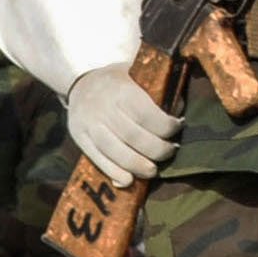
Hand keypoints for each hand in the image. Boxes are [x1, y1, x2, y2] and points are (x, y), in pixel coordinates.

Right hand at [65, 64, 181, 183]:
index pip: (147, 115)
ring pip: (115, 151)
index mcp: (121, 89)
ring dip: (138, 166)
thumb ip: (158, 91)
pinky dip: (114, 173)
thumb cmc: (119, 83)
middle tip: (170, 150)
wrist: (82, 82)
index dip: (167, 127)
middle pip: (133, 137)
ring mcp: (89, 123)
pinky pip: (97, 159)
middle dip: (157, 150)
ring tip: (152, 171)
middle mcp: (103, 107)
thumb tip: (178, 111)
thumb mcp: (138, 75)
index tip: (178, 127)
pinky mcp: (79, 136)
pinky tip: (128, 180)